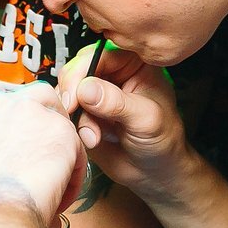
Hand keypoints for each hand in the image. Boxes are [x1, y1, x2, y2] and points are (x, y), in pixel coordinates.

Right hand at [0, 83, 86, 227]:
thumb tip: (9, 172)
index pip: (8, 113)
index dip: (22, 136)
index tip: (24, 157)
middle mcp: (2, 107)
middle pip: (37, 103)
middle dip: (48, 130)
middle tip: (50, 159)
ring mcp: (32, 113)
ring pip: (59, 126)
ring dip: (62, 154)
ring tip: (55, 185)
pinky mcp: (59, 129)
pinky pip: (76, 149)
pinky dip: (73, 174)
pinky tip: (61, 197)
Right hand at [56, 45, 190, 200]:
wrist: (154, 173)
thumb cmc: (163, 141)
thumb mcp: (146, 119)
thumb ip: (117, 103)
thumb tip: (86, 89)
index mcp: (133, 63)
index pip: (99, 54)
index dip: (82, 71)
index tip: (74, 96)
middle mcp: (112, 74)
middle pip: (77, 69)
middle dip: (72, 94)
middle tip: (74, 113)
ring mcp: (96, 94)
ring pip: (67, 91)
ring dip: (73, 115)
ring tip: (93, 137)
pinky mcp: (84, 113)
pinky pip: (65, 111)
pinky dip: (70, 126)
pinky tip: (89, 140)